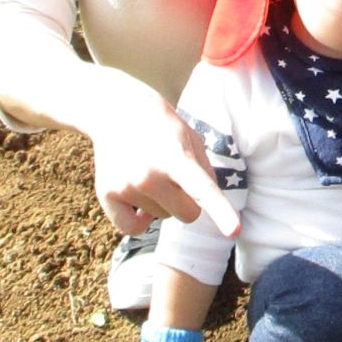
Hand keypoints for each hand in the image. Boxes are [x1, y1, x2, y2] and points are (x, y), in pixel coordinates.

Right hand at [80, 68, 240, 240]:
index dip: (221, 211)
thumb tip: (204, 206)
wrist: (115, 110)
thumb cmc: (162, 126)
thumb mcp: (191, 139)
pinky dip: (140, 220)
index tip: (235, 231)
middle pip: (188, 214)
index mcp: (177, 157)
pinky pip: (132, 228)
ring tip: (151, 171)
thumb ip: (204, 172)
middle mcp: (150, 176)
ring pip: (162, 217)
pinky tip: (139, 198)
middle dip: (188, 201)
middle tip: (174, 175)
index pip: (203, 189)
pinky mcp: (107, 196)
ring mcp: (127, 187)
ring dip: (162, 201)